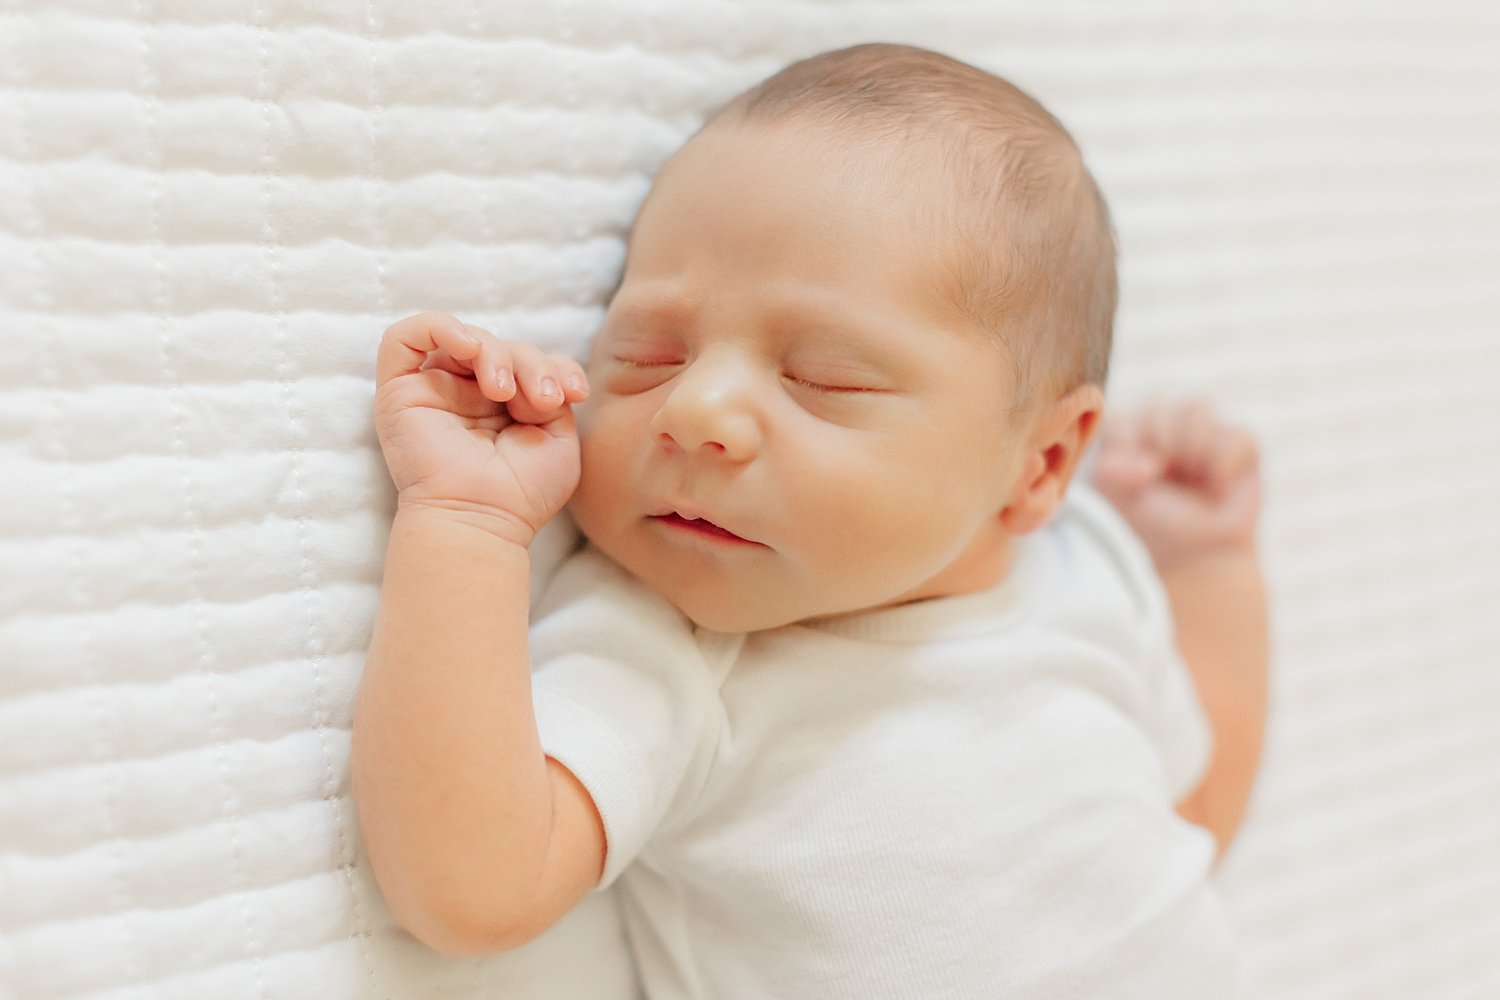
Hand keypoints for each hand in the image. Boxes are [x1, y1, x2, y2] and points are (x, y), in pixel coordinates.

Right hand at [373, 312, 589, 545]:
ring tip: (506, 391)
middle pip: (503, 348)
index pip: (530, 362)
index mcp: (506, 406)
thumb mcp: (558, 437)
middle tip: (543, 399)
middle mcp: (468, 394)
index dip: (556, 366)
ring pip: (465, 338)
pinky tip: (470, 349)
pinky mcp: (400, 391)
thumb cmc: (522, 493)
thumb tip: (537, 370)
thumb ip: (552, 391)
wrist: (482, 520)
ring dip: (496, 354)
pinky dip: (440, 328)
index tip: (574, 393)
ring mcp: (435, 390)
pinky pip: (406, 336)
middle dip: (531, 364)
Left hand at [1092, 399, 1261, 569]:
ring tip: (1191, 482)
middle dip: (1158, 448)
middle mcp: (1163, 425)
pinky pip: (1235, 434)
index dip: (1126, 446)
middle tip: (1163, 480)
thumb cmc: (1152, 524)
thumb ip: (1109, 472)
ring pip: (1195, 408)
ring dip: (1190, 452)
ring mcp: (1203, 430)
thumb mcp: (1117, 498)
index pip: (1121, 416)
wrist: (1196, 557)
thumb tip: (1147, 464)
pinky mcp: (1240, 442)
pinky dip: (1223, 467)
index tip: (1136, 479)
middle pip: (1157, 406)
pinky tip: (1217, 491)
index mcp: (1127, 433)